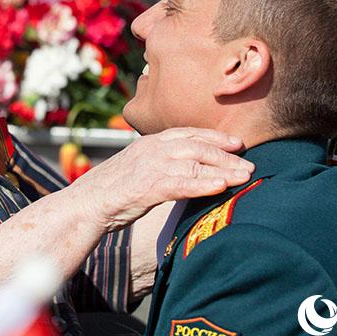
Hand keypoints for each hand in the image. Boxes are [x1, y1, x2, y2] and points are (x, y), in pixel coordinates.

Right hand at [69, 128, 252, 231]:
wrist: (87, 202)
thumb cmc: (112, 188)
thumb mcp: (138, 165)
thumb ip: (160, 161)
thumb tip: (183, 166)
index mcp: (151, 141)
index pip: (190, 133)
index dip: (215, 136)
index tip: (237, 142)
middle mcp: (154, 149)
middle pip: (198, 146)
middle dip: (226, 154)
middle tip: (250, 162)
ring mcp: (152, 166)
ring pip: (196, 163)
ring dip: (224, 170)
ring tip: (245, 177)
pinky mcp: (149, 187)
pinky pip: (183, 184)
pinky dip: (204, 185)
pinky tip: (221, 187)